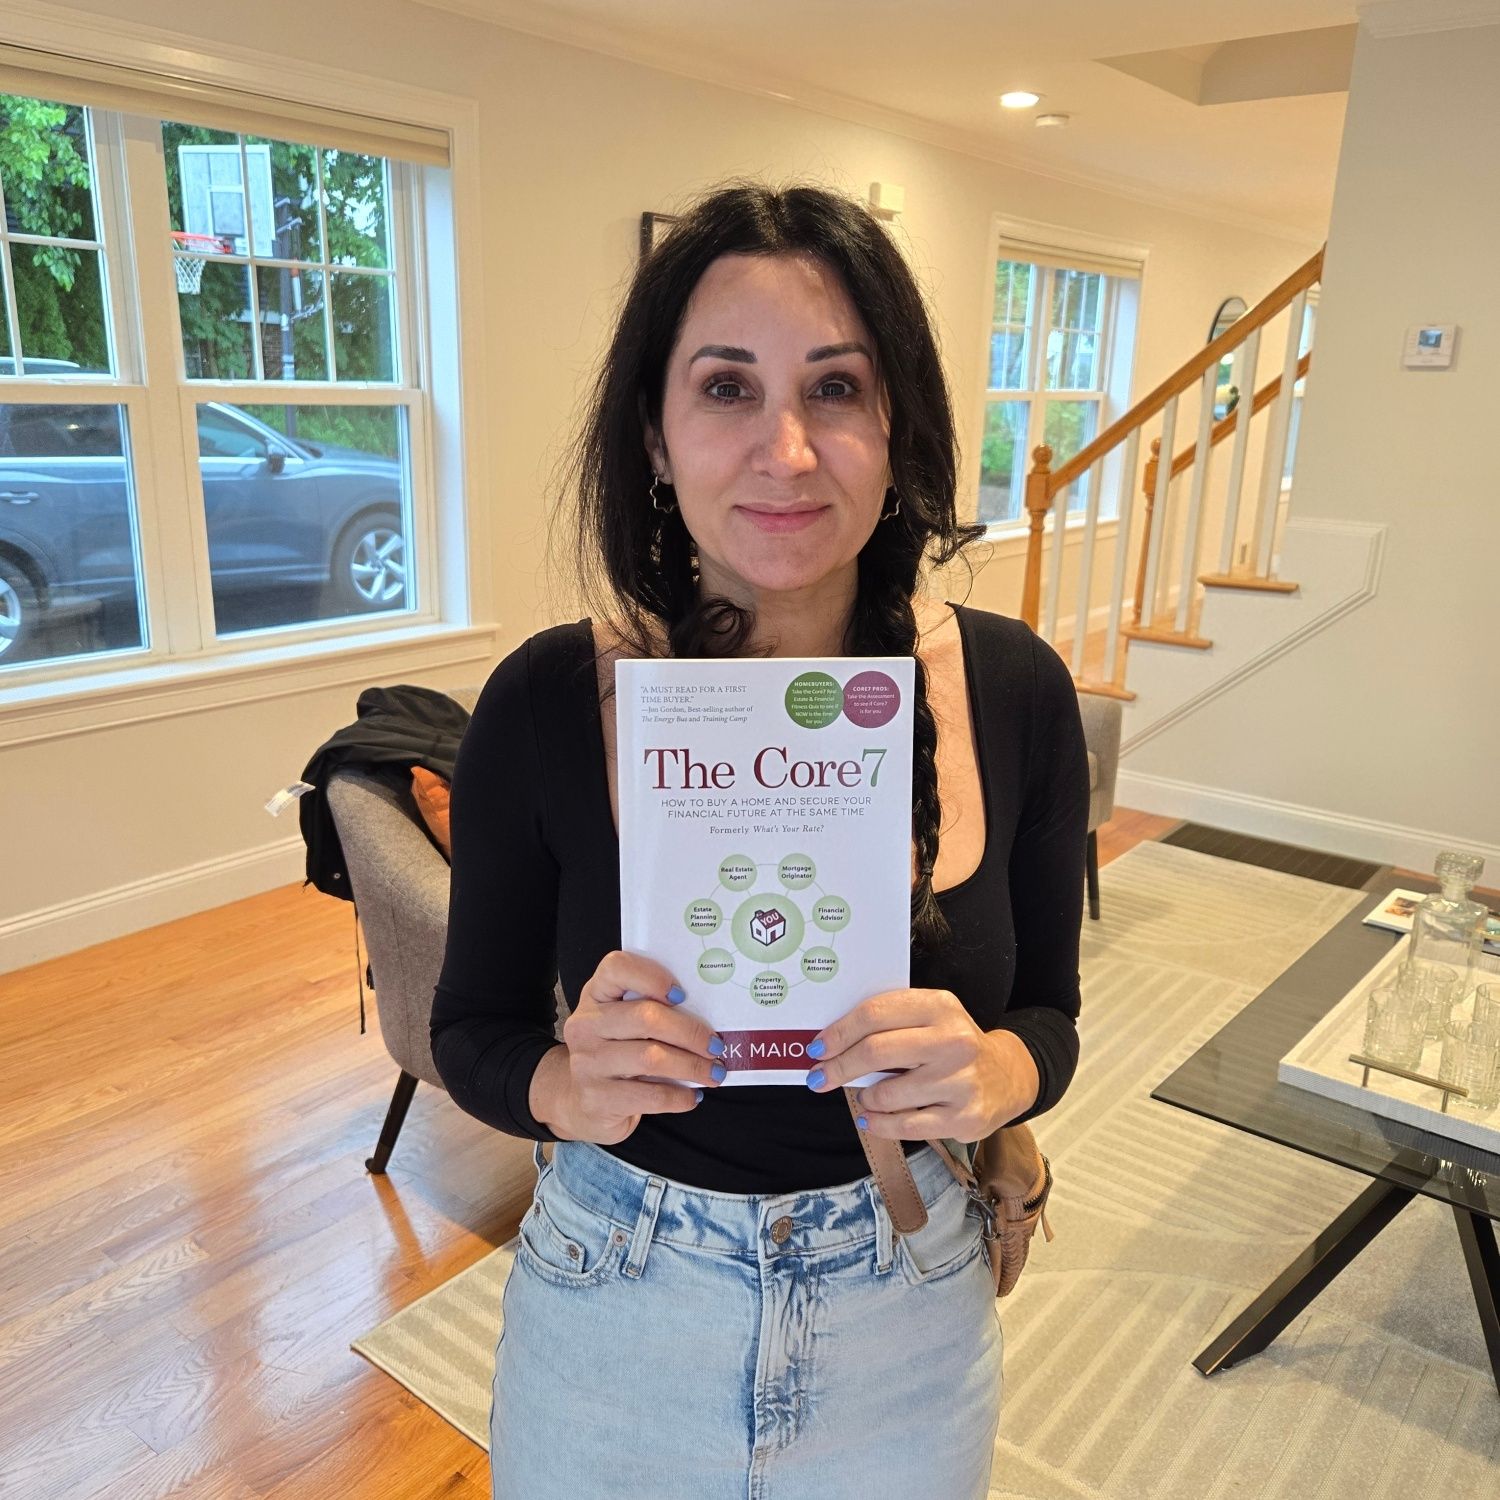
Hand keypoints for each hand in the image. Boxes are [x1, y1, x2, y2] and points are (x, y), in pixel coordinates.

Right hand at [548, 951, 726, 1144]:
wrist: (578, 1099)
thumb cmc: (615, 1051)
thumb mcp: (624, 1022)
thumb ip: (654, 1010)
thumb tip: (710, 1016)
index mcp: (596, 994)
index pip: (617, 968)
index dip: (652, 977)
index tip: (682, 994)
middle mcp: (586, 1025)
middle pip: (646, 1017)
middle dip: (690, 1032)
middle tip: (716, 1046)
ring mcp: (588, 1063)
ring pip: (651, 1058)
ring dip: (692, 1066)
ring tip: (714, 1073)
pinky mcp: (597, 1100)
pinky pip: (649, 1096)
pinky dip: (679, 1097)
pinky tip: (693, 1096)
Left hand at [803, 988, 1039, 1140]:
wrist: (1006, 1076)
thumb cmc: (951, 1044)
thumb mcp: (929, 1018)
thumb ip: (888, 1022)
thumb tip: (830, 1043)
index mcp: (940, 1006)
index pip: (875, 1013)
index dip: (839, 1032)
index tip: (817, 1048)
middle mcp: (954, 1041)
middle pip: (876, 1052)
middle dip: (838, 1067)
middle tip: (819, 1078)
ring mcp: (961, 1081)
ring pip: (886, 1094)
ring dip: (863, 1097)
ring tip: (862, 1095)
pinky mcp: (964, 1118)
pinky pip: (904, 1126)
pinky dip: (877, 1124)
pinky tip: (869, 1117)